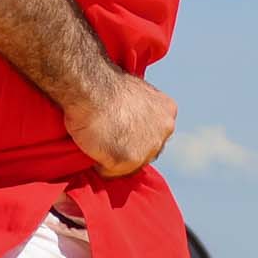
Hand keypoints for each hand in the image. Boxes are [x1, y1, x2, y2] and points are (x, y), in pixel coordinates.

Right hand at [61, 74, 175, 177]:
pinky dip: (99, 164)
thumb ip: (141, 112)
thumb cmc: (104, 85)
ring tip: (97, 143)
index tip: (121, 132)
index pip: (155, 135)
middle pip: (147, 153)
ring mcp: (148, 147)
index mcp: (167, 111)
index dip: (136, 137)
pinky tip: (91, 148)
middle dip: (129, 150)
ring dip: (114, 159)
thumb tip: (131, 123)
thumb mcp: (136, 93)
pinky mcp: (128, 160)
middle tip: (107, 139)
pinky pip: (110, 172)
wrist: (89, 86)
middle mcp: (164, 131)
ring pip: (130, 166)